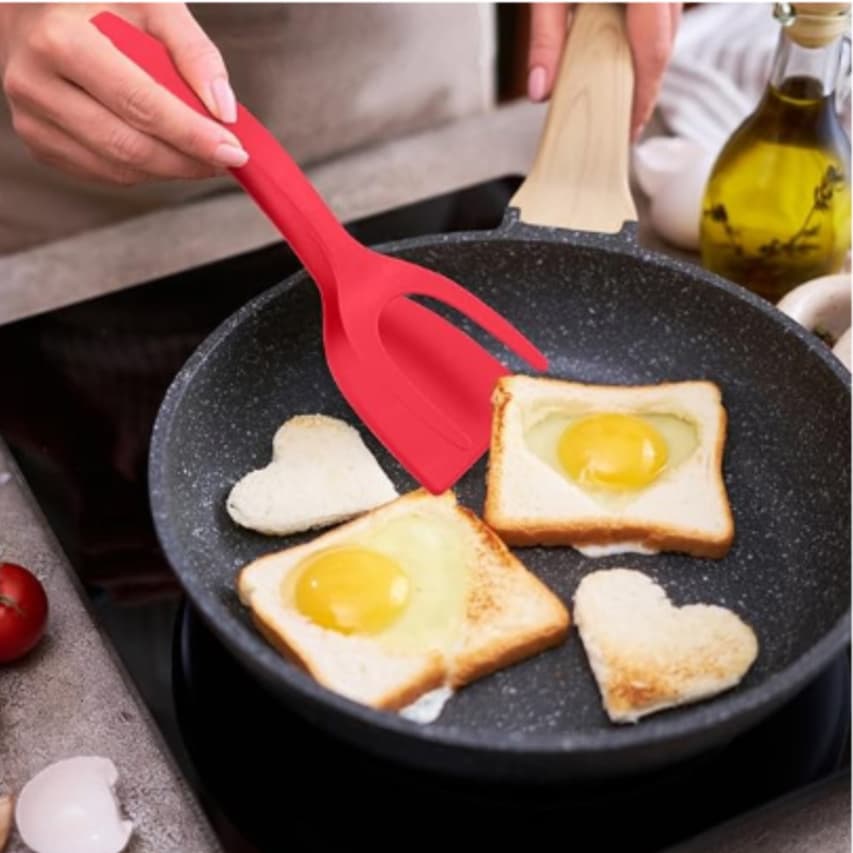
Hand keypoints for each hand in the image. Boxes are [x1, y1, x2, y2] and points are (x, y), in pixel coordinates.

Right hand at [0, 3, 247, 183]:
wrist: (33, 6)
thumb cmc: (94, 0)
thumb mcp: (151, 4)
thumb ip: (194, 52)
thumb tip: (224, 109)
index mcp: (60, 39)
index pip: (141, 104)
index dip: (193, 135)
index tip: (233, 150)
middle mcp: (36, 82)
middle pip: (129, 146)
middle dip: (187, 160)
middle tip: (225, 157)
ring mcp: (31, 118)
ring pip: (117, 168)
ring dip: (169, 169)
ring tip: (199, 153)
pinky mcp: (38, 141)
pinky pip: (102, 172)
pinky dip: (142, 169)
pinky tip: (161, 148)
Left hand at [527, 3, 681, 140]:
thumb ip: (546, 35)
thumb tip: (541, 88)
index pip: (652, 54)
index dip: (643, 99)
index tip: (630, 129)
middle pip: (663, 47)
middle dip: (645, 90)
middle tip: (625, 126)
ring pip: (667, 31)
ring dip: (646, 65)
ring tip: (623, 98)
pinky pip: (662, 15)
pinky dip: (646, 40)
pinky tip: (625, 57)